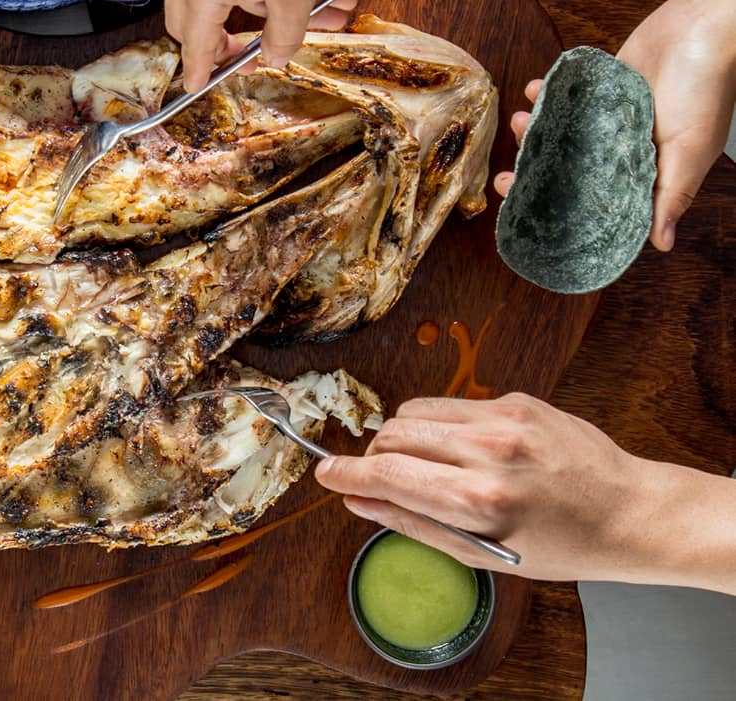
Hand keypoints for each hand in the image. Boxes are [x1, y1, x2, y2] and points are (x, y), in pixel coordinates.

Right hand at [314, 394, 654, 579]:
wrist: (629, 511)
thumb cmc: (561, 544)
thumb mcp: (483, 553)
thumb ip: (413, 523)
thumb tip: (359, 501)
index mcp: (477, 500)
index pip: (385, 475)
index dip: (344, 474)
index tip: (324, 474)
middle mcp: (488, 452)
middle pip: (391, 435)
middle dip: (375, 458)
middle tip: (384, 478)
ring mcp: (503, 419)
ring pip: (414, 412)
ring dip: (404, 437)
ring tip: (427, 464)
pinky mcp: (516, 399)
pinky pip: (451, 404)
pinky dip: (441, 426)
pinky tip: (466, 450)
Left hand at [495, 0, 735, 250]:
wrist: (702, 26)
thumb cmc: (705, 87)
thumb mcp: (690, 149)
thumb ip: (671, 194)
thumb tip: (660, 243)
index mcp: (647, 168)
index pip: (598, 200)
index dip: (562, 207)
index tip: (525, 208)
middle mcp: (626, 145)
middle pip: (571, 169)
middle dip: (536, 173)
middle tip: (507, 176)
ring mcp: (612, 115)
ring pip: (564, 131)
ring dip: (536, 130)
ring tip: (522, 121)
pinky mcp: (603, 86)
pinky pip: (568, 95)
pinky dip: (547, 93)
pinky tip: (533, 90)